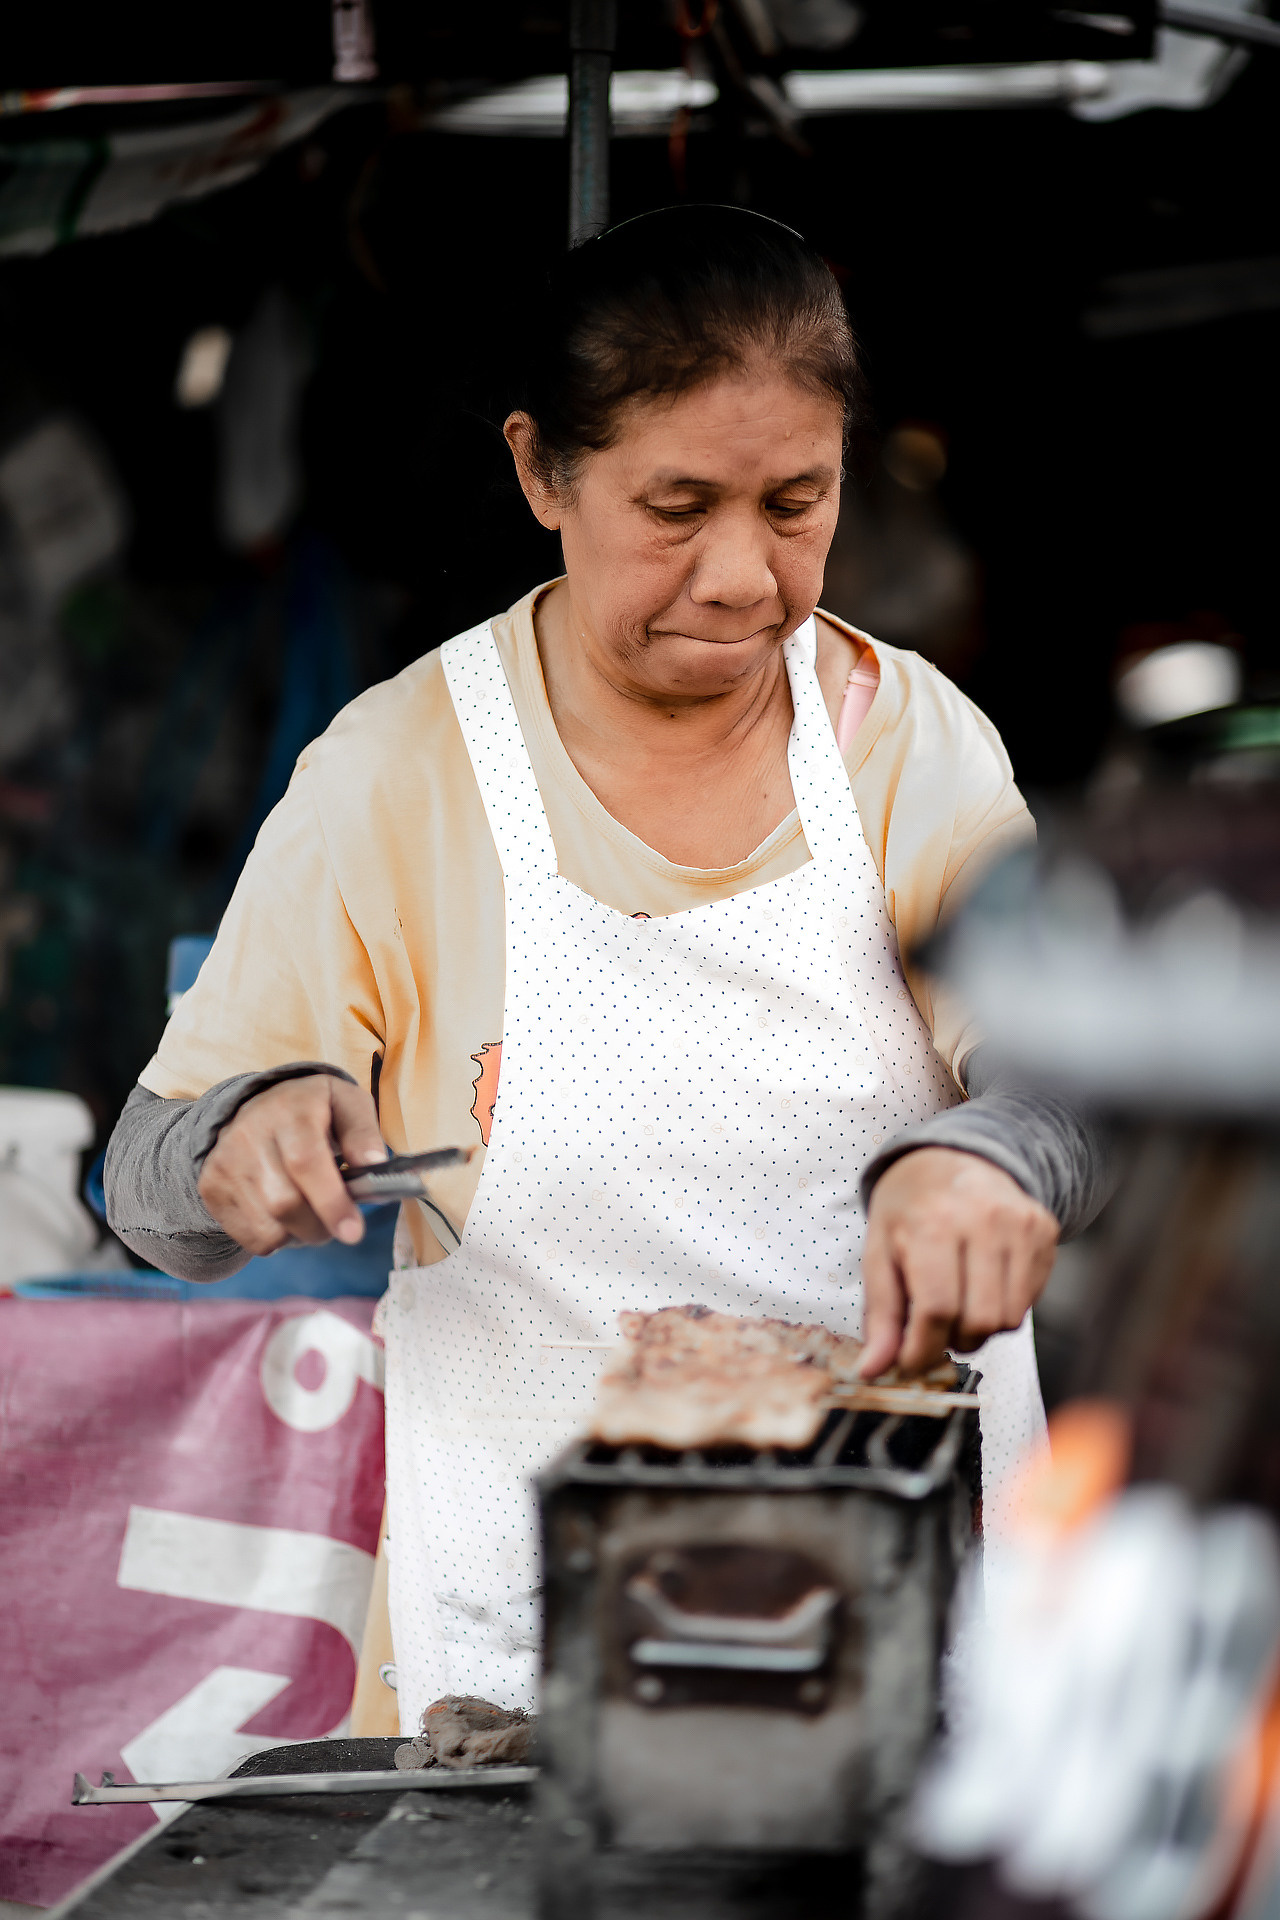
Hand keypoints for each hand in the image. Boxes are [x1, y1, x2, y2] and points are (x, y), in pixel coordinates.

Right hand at [197, 1075, 386, 1255]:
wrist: (253, 1106)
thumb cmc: (313, 1110)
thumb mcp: (347, 1104)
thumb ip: (363, 1132)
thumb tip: (373, 1163)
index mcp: (290, 1110)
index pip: (305, 1162)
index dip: (331, 1202)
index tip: (353, 1232)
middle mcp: (249, 1135)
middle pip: (284, 1203)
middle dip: (320, 1227)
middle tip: (339, 1226)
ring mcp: (225, 1163)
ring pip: (268, 1227)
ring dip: (300, 1235)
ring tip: (312, 1216)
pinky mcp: (212, 1188)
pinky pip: (250, 1237)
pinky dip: (277, 1239)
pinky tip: (286, 1217)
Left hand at [859, 1147, 1057, 1378]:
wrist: (950, 1157)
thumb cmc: (909, 1208)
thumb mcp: (878, 1253)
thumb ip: (880, 1314)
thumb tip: (874, 1368)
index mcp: (933, 1223)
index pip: (936, 1310)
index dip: (921, 1350)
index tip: (910, 1363)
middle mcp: (982, 1219)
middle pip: (978, 1321)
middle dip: (952, 1341)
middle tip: (935, 1327)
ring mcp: (1019, 1223)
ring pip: (1009, 1319)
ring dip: (979, 1330)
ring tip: (958, 1306)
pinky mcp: (1043, 1230)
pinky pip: (1029, 1302)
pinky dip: (1003, 1309)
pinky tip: (982, 1285)